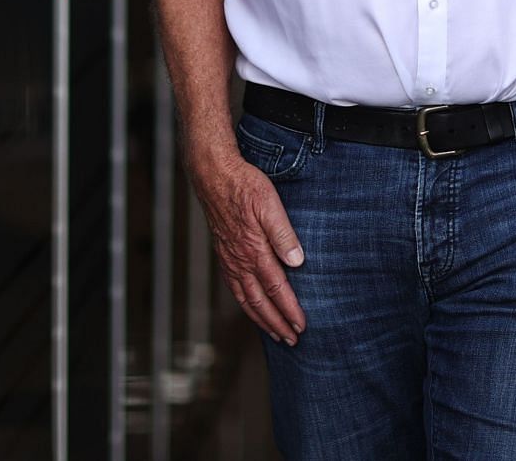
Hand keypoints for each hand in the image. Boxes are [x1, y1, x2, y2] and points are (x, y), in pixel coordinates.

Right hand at [193, 156, 307, 344]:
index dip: (290, 310)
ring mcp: (230, 259)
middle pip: (260, 302)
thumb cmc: (244, 186)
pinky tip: (252, 307)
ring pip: (245, 299)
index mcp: (254, 251)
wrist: (213, 175)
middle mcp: (240, 261)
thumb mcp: (270, 204)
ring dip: (261, 319)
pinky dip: (245, 304)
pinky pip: (234, 288)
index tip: (302, 326)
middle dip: (277, 323)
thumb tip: (298, 261)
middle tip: (292, 340)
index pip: (276, 289)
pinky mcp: (224, 254)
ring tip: (275, 333)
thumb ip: (284, 234)